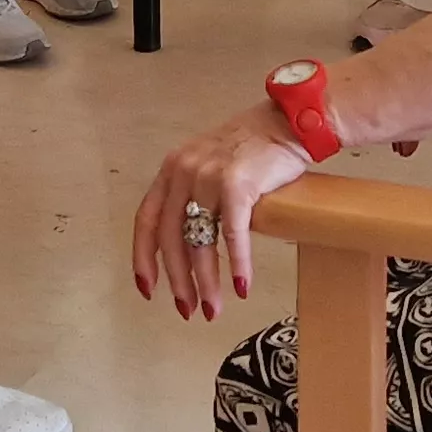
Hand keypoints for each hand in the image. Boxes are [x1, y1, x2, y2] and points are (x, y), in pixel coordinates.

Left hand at [131, 102, 314, 320]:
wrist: (287, 122)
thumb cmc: (253, 147)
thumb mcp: (209, 164)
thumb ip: (193, 195)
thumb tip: (189, 246)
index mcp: (172, 169)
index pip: (147, 220)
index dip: (143, 258)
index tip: (147, 288)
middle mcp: (184, 171)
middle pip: (172, 238)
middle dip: (178, 280)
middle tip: (187, 309)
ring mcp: (210, 177)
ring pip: (200, 242)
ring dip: (206, 282)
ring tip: (213, 307)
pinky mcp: (238, 184)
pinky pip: (234, 235)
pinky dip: (238, 264)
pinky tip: (242, 286)